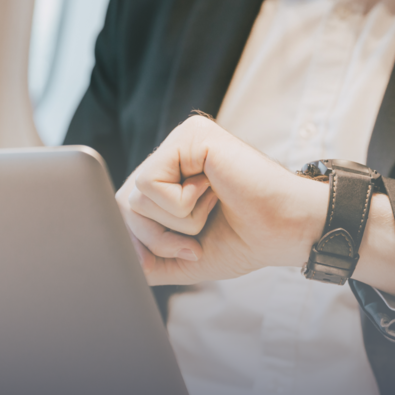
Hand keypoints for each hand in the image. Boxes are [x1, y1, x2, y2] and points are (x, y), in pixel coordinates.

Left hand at [115, 116, 327, 284]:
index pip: (124, 209)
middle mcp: (172, 154)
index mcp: (170, 175)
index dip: (142, 240)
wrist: (285, 231)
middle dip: (158, 236)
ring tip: (213, 206)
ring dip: (177, 222)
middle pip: (122, 203)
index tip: (178, 253)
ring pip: (134, 197)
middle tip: (198, 237)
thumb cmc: (244, 240)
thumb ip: (145, 255)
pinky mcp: (190, 137)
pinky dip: (182, 205)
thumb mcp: (182, 256)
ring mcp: (181, 141)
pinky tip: (214, 190)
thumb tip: (108, 258)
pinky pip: (150, 184)